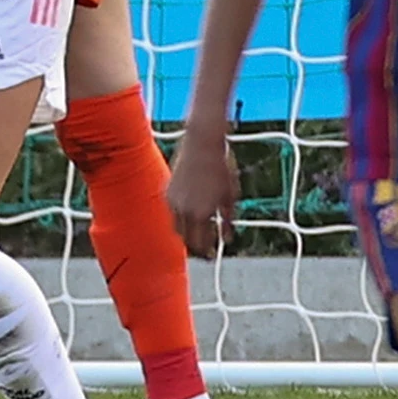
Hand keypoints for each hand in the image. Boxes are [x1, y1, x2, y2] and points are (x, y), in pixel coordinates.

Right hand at [166, 129, 238, 260]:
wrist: (202, 143)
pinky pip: (172, 213)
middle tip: (205, 248)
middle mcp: (184, 211)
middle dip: (196, 246)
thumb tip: (228, 238)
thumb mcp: (230, 195)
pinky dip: (180, 219)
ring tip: (197, 233)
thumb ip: (228, 220)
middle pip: (186, 239)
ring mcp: (173, 201)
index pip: (201, 243)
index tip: (213, 254)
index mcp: (201, 214)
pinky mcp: (167, 191)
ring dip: (186, 234)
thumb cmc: (221, 167)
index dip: (207, 251)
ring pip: (177, 228)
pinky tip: (189, 215)